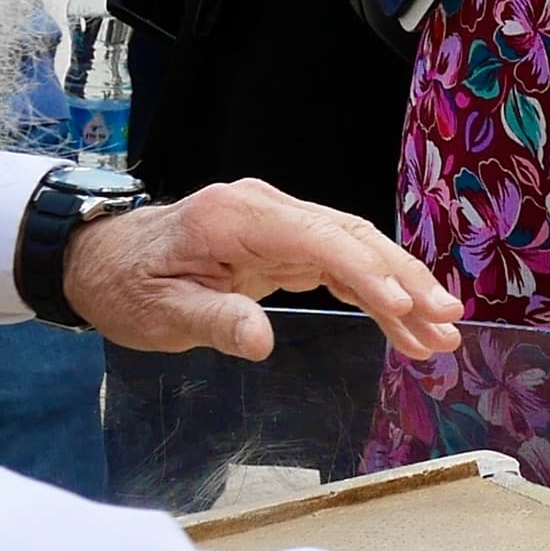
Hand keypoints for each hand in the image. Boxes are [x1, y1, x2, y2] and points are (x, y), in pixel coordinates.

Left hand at [60, 177, 462, 360]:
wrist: (101, 259)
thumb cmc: (127, 285)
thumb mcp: (161, 314)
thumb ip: (216, 322)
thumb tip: (263, 343)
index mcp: (237, 217)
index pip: (319, 240)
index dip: (367, 274)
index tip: (405, 309)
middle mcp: (267, 208)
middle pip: (353, 238)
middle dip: (406, 280)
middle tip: (448, 322)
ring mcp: (279, 221)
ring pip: (357, 249)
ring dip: (402, 289)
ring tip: (441, 333)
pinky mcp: (284, 240)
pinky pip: (340, 263)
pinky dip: (375, 292)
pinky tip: (405, 321)